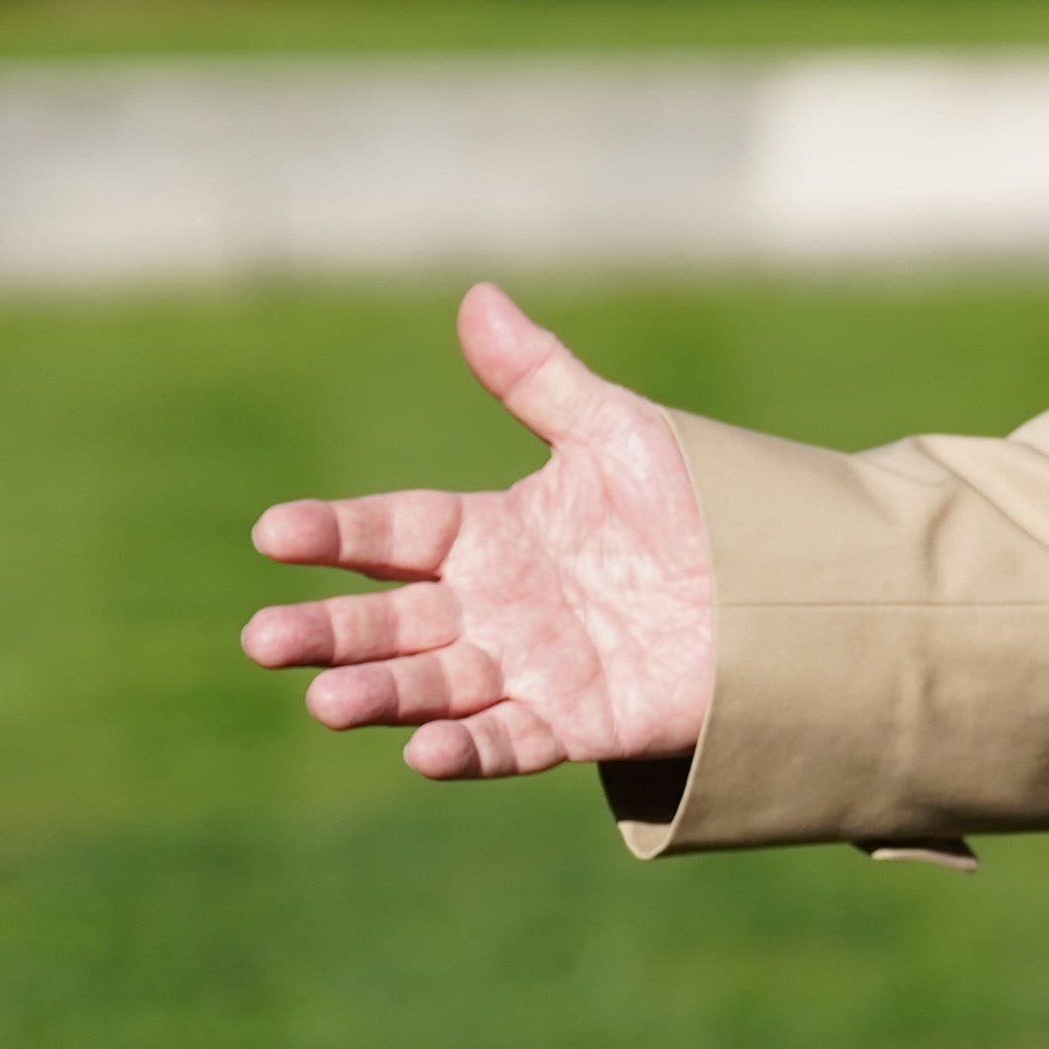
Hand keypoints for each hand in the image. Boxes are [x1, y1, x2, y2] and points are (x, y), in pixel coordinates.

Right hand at [243, 283, 715, 778]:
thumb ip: (540, 378)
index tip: (271, 531)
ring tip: (326, 701)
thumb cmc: (696, 502)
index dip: (335, 530)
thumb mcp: (615, 432)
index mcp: (492, 533)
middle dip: (330, 631)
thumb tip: (477, 295)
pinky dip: (467, 750)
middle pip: (394, 619)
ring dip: (382, 695)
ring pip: (436, 685)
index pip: (396, 530)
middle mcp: (496, 606)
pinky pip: (512, 741)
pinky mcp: (577, 721)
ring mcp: (531, 668)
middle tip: (263, 638)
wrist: (784, 579)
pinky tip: (423, 753)